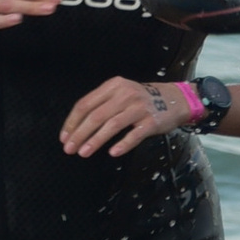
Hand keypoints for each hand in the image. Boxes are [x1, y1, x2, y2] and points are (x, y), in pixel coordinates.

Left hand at [61, 75, 197, 159]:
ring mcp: (139, 107)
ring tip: (84, 153)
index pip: (86, 104)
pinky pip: (134, 134)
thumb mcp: (121, 93)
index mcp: (113, 86)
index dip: (72, 122)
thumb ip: (102, 104)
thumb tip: (77, 127)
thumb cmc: (142, 100)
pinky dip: (122, 144)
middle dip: (80, 134)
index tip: (64, 137)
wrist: (175, 99)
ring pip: (112, 125)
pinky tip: (112, 153)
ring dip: (95, 140)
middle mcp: (125, 94)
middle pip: (96, 115)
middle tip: (69, 149)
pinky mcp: (151, 121)